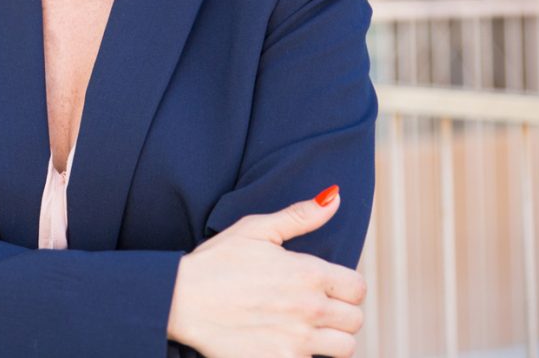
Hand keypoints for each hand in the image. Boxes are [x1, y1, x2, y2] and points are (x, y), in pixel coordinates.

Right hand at [167, 186, 365, 357]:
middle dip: (339, 313)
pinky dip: (305, 355)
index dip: (345, 286)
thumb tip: (335, 197)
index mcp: (307, 272)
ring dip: (330, 340)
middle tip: (313, 307)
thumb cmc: (217, 260)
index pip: (357, 288)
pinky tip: (285, 342)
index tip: (326, 286)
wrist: (182, 300)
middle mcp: (309, 308)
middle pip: (355, 320)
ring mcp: (297, 341)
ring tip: (305, 328)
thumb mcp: (257, 229)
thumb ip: (300, 216)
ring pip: (344, 349)